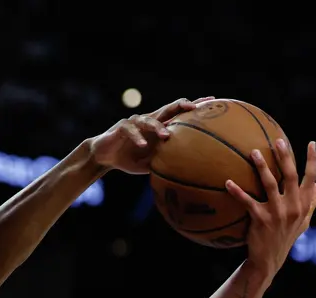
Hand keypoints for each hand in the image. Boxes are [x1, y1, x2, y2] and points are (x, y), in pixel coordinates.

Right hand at [89, 97, 213, 173]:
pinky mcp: (121, 127)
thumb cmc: (127, 159)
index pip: (179, 113)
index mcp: (158, 126)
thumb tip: (181, 176)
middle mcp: (149, 120)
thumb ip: (162, 163)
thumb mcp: (148, 163)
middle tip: (195, 108)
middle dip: (182, 106)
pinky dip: (137, 137)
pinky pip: (130, 130)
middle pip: (168, 108)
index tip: (213, 102)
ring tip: (166, 135)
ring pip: (149, 119)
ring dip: (158, 127)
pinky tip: (142, 145)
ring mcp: (135, 122)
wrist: (102, 156)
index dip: (195, 107)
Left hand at [227, 140, 315, 276]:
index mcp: (303, 204)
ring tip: (253, 152)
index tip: (311, 143)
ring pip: (269, 184)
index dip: (312, 160)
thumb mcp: (303, 222)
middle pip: (290, 175)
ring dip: (262, 166)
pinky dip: (237, 191)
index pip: (311, 178)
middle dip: (285, 156)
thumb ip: (310, 203)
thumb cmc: (285, 238)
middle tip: (277, 141)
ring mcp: (277, 212)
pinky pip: (247, 202)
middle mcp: (293, 206)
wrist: (269, 259)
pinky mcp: (260, 220)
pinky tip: (227, 182)